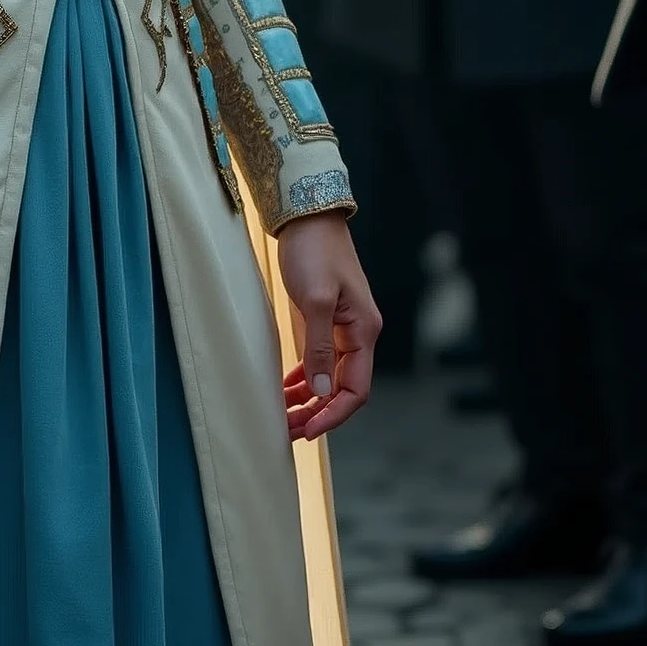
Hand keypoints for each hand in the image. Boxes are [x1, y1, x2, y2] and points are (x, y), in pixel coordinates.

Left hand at [276, 212, 378, 441]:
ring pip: (328, 377)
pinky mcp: (325, 319)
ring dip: (307, 399)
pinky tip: (287, 388)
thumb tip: (319, 390)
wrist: (306, 214)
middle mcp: (358, 334)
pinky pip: (318, 360)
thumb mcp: (314, 298)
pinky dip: (304, 377)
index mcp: (364, 331)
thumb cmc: (313, 250)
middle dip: (317, 413)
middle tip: (287, 431)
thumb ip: (318, 346)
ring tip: (282, 417)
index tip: (307, 430)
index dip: (333, 415)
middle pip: (342, 388)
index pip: (355, 390)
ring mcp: (342, 327)